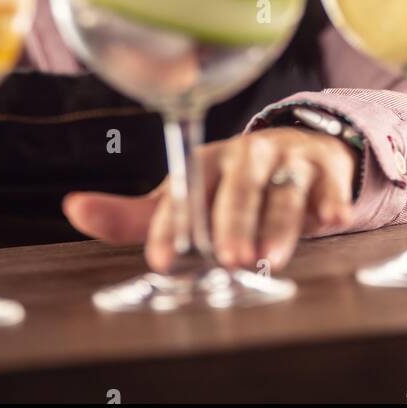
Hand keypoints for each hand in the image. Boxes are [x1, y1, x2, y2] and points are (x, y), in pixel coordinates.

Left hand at [62, 127, 357, 272]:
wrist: (300, 149)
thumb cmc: (234, 183)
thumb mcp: (189, 196)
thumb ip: (136, 215)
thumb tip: (73, 208)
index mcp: (207, 161)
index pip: (187, 191)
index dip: (173, 224)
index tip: (164, 258)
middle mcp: (246, 155)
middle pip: (237, 188)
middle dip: (231, 222)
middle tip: (229, 258)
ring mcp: (289, 158)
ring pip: (283, 190)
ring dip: (279, 223)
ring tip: (272, 256)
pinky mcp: (325, 168)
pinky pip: (330, 184)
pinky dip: (333, 200)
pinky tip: (333, 218)